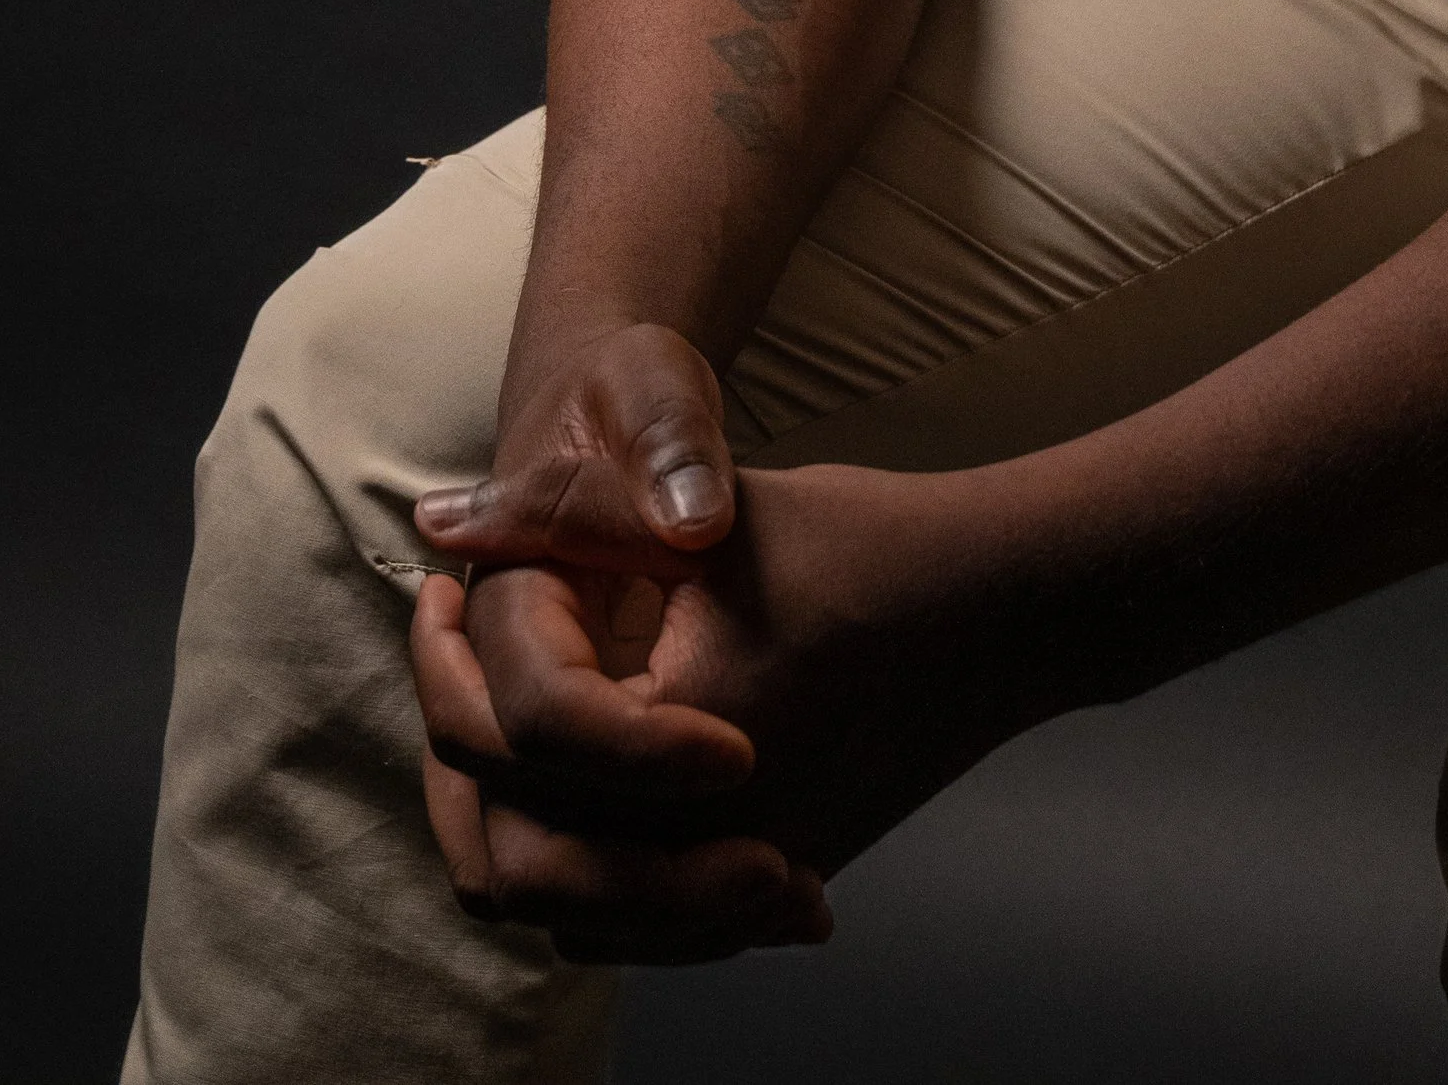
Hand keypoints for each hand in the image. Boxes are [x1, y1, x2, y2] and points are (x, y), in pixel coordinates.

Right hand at [411, 322, 830, 960]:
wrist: (620, 418)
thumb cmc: (633, 398)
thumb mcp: (655, 397)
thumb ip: (670, 454)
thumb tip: (692, 520)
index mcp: (503, 604)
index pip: (541, 717)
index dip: (636, 750)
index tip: (744, 750)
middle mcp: (494, 692)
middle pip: (520, 846)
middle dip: (648, 882)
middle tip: (780, 869)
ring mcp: (527, 746)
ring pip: (552, 886)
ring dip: (665, 916)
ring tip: (797, 891)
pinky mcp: (576, 777)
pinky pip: (597, 886)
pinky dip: (680, 909)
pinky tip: (800, 890)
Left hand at [413, 462, 1033, 960]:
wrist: (1007, 604)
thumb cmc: (872, 548)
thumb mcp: (712, 522)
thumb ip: (579, 535)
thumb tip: (445, 526)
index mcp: (670, 748)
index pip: (504, 745)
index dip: (446, 666)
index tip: (440, 599)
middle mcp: (704, 842)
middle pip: (517, 864)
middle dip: (465, 774)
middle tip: (451, 681)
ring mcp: (745, 877)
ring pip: (577, 916)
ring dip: (524, 837)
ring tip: (500, 738)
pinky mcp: (779, 882)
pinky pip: (652, 924)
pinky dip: (603, 880)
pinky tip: (589, 803)